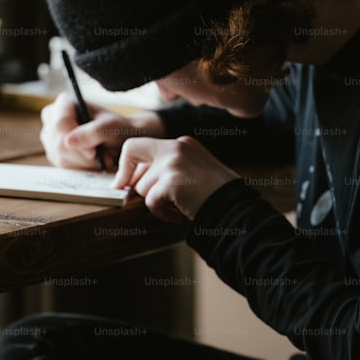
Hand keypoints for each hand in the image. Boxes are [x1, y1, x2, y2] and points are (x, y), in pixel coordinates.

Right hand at [40, 93, 163, 171]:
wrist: (121, 139)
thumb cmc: (117, 127)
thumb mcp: (111, 127)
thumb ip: (93, 132)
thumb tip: (69, 141)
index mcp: (64, 104)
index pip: (60, 123)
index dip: (75, 139)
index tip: (93, 153)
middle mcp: (52, 119)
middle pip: (59, 144)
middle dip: (84, 155)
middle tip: (106, 156)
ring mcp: (51, 138)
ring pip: (61, 158)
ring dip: (86, 163)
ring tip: (104, 157)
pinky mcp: (55, 155)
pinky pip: (65, 167)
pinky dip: (83, 168)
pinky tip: (96, 162)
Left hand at [111, 136, 238, 221]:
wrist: (236, 206)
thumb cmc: (217, 194)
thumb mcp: (194, 170)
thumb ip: (168, 168)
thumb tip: (133, 180)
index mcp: (182, 143)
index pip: (139, 146)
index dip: (127, 164)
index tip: (123, 182)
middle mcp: (176, 147)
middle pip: (133, 156)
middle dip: (133, 180)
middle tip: (140, 197)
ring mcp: (173, 163)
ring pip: (142, 186)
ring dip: (156, 202)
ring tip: (177, 208)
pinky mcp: (171, 181)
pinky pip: (151, 202)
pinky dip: (161, 213)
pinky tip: (178, 216)